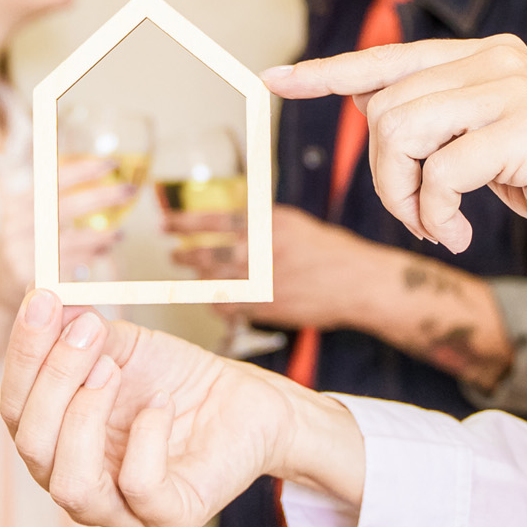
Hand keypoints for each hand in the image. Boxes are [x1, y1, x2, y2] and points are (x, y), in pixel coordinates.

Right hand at [0, 159, 130, 309]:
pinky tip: (103, 250)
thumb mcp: (29, 217)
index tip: (111, 163)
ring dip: (100, 235)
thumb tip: (99, 175)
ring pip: (70, 240)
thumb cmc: (27, 244)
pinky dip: (88, 257)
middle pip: (65, 207)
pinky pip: (67, 266)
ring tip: (120, 233)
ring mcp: (20, 252)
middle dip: (101, 196)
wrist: (2, 285)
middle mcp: (16, 225)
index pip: (52, 181)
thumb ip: (54, 199)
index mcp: (18, 204)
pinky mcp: (29, 277)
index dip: (82, 170)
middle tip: (129, 190)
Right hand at [0, 289, 364, 526]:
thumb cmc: (174, 379)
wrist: (244, 401)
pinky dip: (145, 439)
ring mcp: (120, 510)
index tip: (45, 300)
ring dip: (84, 417)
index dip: (23, 354)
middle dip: (52, 380)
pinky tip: (161, 403)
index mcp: (54, 444)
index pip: (14, 409)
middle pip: (32, 445)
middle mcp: (75, 482)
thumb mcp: (118, 347)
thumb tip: (43, 304)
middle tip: (85, 330)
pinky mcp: (170, 517)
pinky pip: (139, 487)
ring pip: (71, 484)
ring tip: (111, 368)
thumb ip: (77, 334)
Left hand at [172, 204, 384, 331]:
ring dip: (198, 280)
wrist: (360, 283)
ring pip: (215, 281)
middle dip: (185, 254)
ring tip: (191, 278)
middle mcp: (263, 251)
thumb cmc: (330, 252)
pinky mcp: (267, 306)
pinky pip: (229, 307)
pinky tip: (214, 301)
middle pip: (209, 253)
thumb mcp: (294, 224)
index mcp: (268, 224)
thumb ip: (260, 225)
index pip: (216, 220)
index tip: (166, 223)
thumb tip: (227, 226)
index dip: (186, 222)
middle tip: (173, 254)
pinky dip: (217, 304)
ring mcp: (263, 281)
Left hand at [263, 37, 526, 331]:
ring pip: (398, 134)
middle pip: (382, 110)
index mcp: (486, 56)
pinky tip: (461, 234)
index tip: (274, 78)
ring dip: (403, 197)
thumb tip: (362, 100)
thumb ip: (433, 116)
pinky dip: (435, 216)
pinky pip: (437, 174)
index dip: (327, 73)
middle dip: (383, 176)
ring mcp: (515, 90)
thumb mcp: (483, 146)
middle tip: (416, 215)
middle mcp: (499, 59)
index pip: (387, 61)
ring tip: (435, 224)